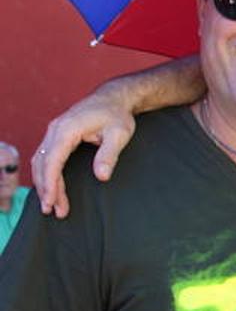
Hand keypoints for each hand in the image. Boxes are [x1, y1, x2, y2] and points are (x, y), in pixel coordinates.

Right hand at [32, 82, 139, 218]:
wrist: (114, 99)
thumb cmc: (118, 116)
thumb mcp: (119, 135)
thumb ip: (109, 155)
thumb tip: (102, 176)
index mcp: (67, 129)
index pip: (52, 160)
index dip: (50, 183)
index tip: (51, 202)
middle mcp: (55, 129)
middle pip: (43, 163)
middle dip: (46, 188)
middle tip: (53, 211)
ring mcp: (54, 131)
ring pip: (41, 161)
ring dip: (45, 183)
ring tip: (53, 207)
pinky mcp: (57, 135)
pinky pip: (45, 157)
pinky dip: (46, 174)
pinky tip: (51, 189)